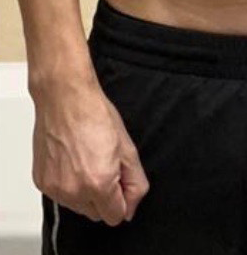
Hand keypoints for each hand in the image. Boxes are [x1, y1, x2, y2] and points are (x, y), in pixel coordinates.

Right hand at [32, 79, 149, 225]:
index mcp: (99, 184)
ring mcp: (55, 188)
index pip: (115, 217)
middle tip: (103, 165)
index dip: (121, 198)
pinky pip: (60, 195)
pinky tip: (71, 159)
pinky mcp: (42, 182)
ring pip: (77, 206)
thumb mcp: (128, 148)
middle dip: (103, 196)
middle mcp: (74, 191)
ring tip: (85, 159)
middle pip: (96, 214)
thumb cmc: (94, 114)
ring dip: (84, 191)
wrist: (64, 97)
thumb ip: (136, 184)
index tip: (118, 181)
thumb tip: (131, 207)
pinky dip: (67, 183)